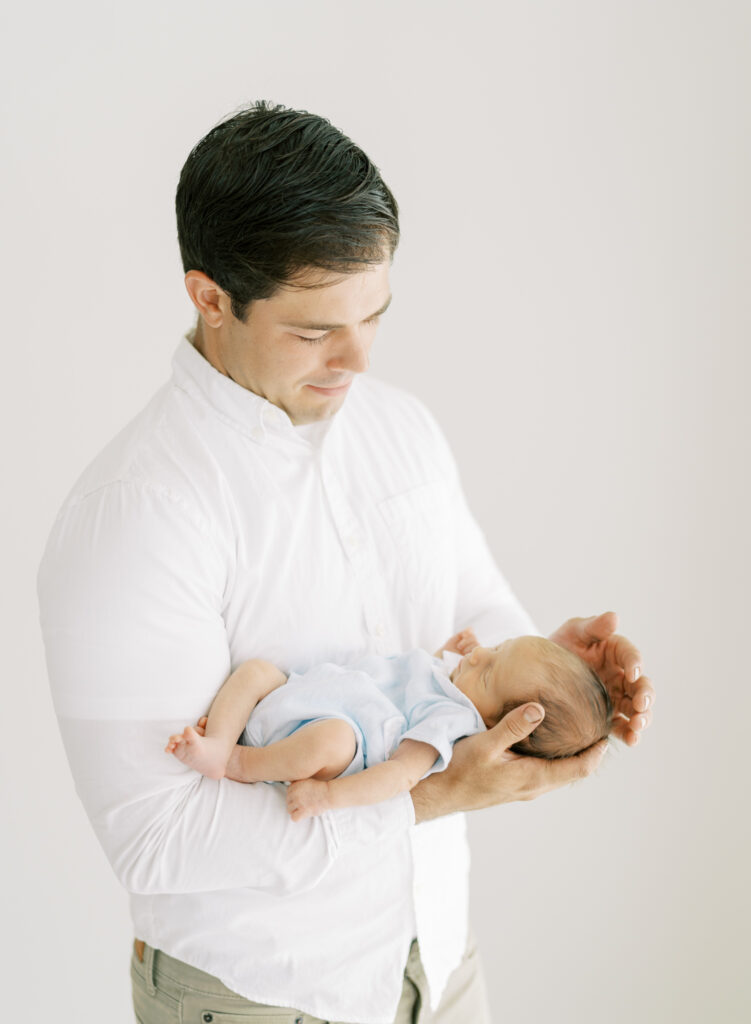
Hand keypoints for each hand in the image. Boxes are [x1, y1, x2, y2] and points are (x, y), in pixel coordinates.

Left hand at [286, 779, 331, 820]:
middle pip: (288, 801)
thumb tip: (290, 784)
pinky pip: (294, 817)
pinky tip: (302, 815)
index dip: (293, 795)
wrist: (329, 794)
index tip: (300, 797)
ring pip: (289, 809)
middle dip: (293, 803)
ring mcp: (298, 802)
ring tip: (301, 809)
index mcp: (295, 785)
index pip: (288, 791)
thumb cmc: (320, 787)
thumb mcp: (307, 780)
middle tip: (301, 804)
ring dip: (294, 810)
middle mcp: (295, 793)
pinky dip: (297, 817)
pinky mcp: (303, 810)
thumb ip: (298, 783)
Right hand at [411, 703, 605, 821]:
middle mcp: (533, 786)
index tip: (608, 731)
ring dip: (571, 754)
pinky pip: (542, 771)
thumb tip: (540, 707)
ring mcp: (522, 787)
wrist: (434, 794)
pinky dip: (553, 756)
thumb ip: (513, 725)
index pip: (578, 768)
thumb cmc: (457, 770)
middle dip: (588, 751)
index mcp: (533, 778)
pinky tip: (546, 739)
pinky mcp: (512, 783)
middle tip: (598, 724)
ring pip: (557, 771)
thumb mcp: (484, 743)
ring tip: (579, 729)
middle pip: (572, 770)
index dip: (596, 752)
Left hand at [436, 628, 479, 657]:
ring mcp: (473, 648)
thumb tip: (470, 628)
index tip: (462, 636)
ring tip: (462, 651)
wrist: (446, 659)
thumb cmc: (449, 649)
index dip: (468, 632)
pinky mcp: (475, 655)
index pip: (470, 630)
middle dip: (466, 641)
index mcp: (465, 636)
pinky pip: (477, 651)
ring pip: (477, 643)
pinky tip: (465, 654)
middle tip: (459, 647)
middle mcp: (470, 641)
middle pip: (474, 637)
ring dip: (469, 647)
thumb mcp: (453, 639)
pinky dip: (471, 651)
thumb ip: (461, 633)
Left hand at [549, 611, 653, 746]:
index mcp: (616, 652)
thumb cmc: (559, 646)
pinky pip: (622, 726)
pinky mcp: (607, 716)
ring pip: (636, 709)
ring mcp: (616, 697)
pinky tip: (630, 740)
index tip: (633, 672)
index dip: (635, 663)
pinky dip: (629, 733)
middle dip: (645, 696)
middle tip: (640, 705)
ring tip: (637, 728)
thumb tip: (614, 618)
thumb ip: (593, 626)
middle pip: (641, 686)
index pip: (631, 656)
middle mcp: (621, 675)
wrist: (538, 671)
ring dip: (641, 718)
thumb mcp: (573, 632)